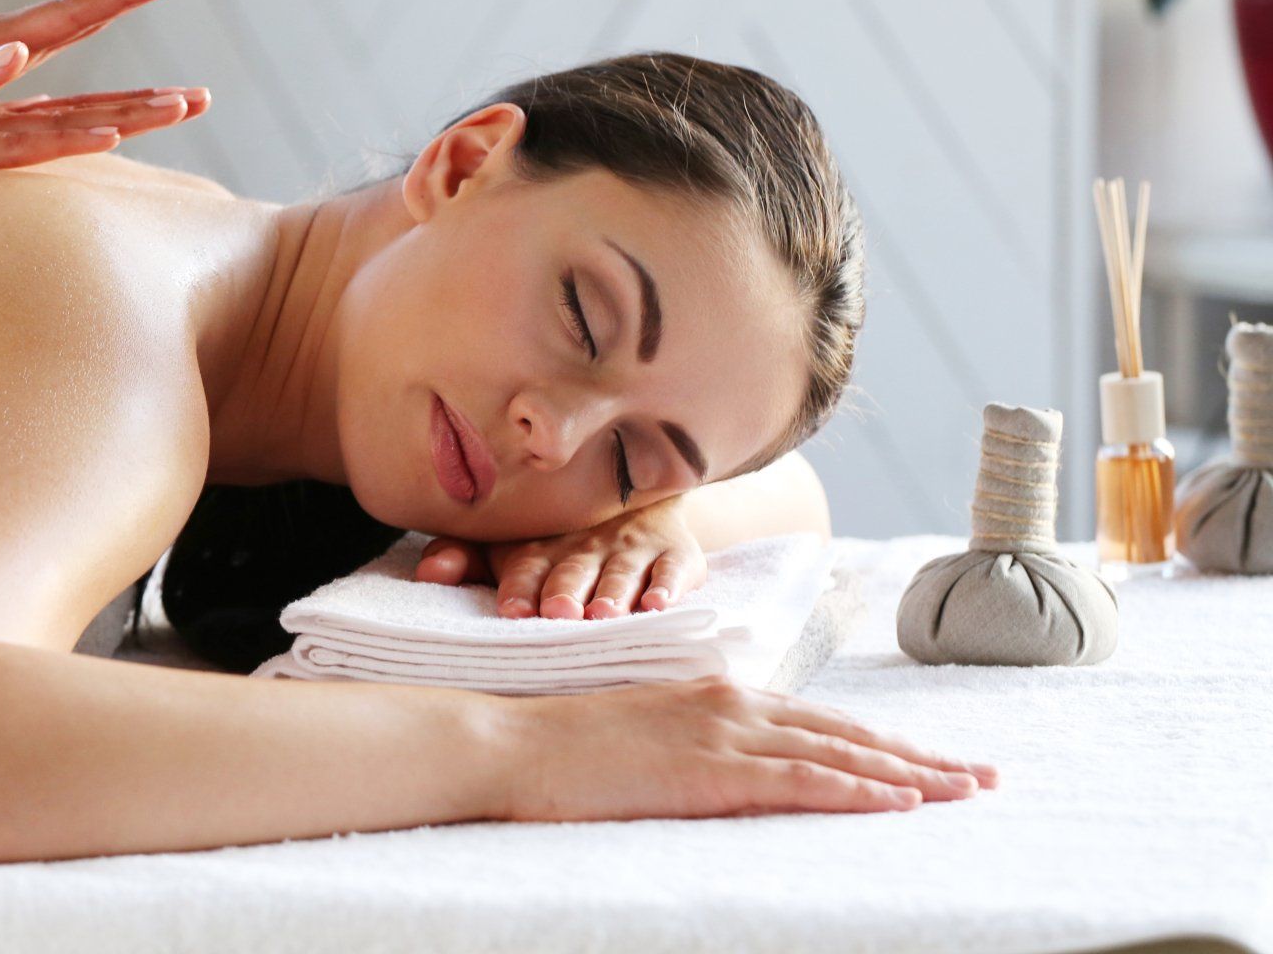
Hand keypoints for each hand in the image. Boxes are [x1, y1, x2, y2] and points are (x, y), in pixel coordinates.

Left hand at [414, 497, 706, 619]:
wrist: (635, 498)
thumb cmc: (556, 541)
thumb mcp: (509, 547)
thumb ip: (464, 559)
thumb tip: (426, 572)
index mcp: (540, 546)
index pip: (526, 564)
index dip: (519, 584)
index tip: (512, 608)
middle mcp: (585, 545)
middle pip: (573, 567)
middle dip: (566, 588)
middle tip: (558, 611)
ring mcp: (631, 548)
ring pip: (622, 570)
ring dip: (613, 591)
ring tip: (604, 614)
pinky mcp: (675, 552)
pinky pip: (675, 568)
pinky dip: (669, 585)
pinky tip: (658, 605)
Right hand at [500, 676, 998, 822]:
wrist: (512, 743)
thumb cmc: (564, 750)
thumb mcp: (644, 736)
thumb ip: (695, 744)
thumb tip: (734, 772)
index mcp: (716, 694)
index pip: (820, 720)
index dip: (883, 741)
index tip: (934, 760)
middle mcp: (731, 701)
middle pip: (847, 730)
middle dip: (921, 754)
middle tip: (983, 775)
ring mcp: (723, 731)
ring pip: (840, 751)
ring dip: (911, 773)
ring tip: (965, 791)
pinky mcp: (711, 767)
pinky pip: (802, 780)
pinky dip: (857, 789)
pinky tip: (901, 801)